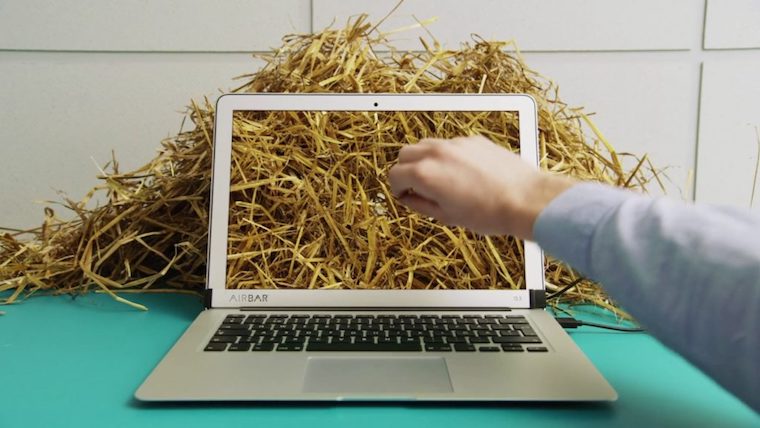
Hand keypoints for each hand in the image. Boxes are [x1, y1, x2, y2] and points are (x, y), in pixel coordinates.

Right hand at [388, 135, 575, 239]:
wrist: (525, 199)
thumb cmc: (490, 213)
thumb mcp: (447, 216)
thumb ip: (421, 204)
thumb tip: (409, 198)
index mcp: (425, 174)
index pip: (395, 174)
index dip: (397, 189)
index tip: (404, 196)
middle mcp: (437, 153)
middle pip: (405, 154)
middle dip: (405, 170)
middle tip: (415, 187)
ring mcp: (456, 144)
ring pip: (426, 145)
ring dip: (423, 160)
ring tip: (438, 179)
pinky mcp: (473, 140)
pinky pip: (450, 144)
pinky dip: (446, 156)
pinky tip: (460, 173)